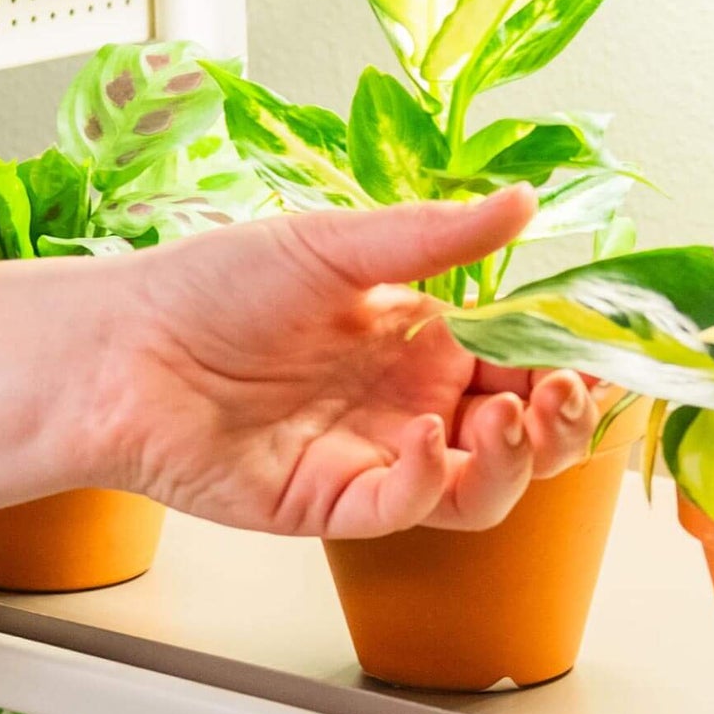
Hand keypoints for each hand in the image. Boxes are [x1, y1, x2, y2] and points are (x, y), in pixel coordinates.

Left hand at [93, 186, 597, 537]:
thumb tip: (524, 203)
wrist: (121, 349)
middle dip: (562, 423)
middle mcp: (411, 405)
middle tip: (564, 393)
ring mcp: (377, 459)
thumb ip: (436, 237)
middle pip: (524, 439)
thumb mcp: (335, 245)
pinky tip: (426, 439)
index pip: (524, 366)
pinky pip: (409, 510)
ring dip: (517, 460)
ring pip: (486, 488)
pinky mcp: (334, 504)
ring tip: (510, 417)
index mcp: (423, 342)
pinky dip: (432, 481)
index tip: (592, 349)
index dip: (566, 365)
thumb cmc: (209, 288)